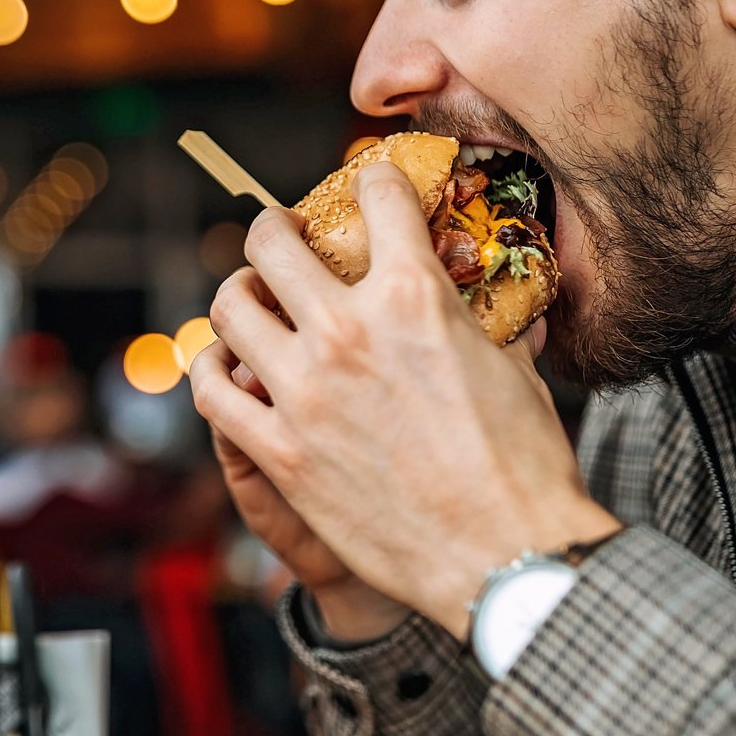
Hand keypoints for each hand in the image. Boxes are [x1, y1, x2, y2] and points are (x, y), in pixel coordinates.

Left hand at [190, 162, 617, 639]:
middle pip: (270, 241)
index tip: (367, 185)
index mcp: (414, 294)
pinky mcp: (279, 450)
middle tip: (280, 236)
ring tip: (247, 298)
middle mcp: (348, 329)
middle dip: (273, 228)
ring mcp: (305, 389)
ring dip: (236, 294)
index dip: (372, 180)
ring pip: (229, 308)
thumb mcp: (515, 370)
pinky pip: (212, 392)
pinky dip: (211, 371)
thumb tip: (506, 302)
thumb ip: (488, 325)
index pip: (376, 197)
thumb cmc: (524, 467)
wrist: (504, 555)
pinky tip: (225, 369)